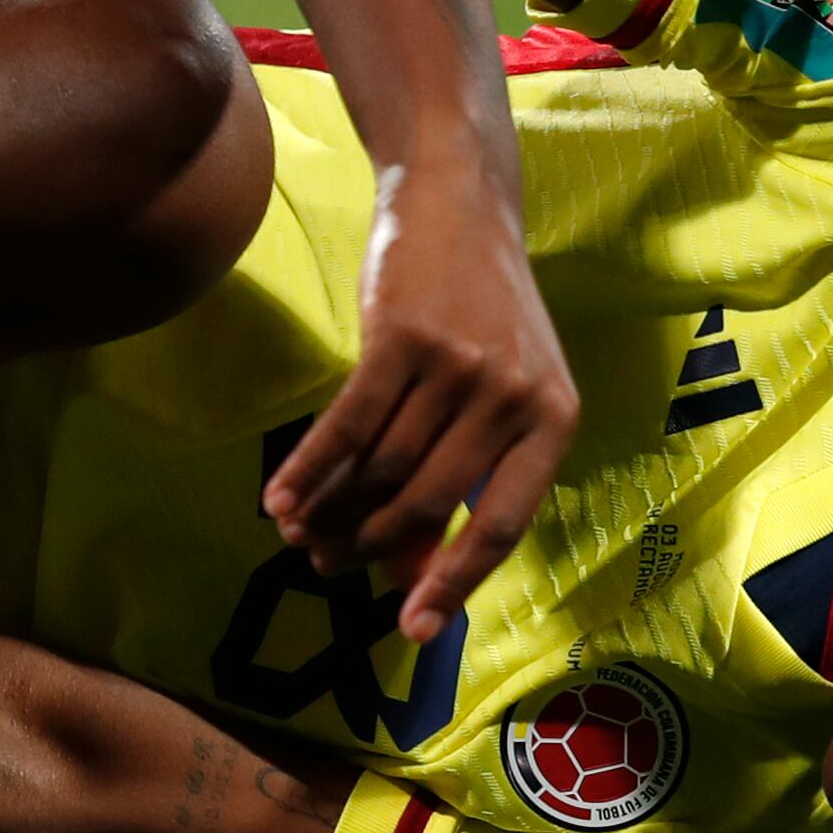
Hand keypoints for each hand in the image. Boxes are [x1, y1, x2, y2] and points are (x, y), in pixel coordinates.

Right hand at [258, 163, 577, 641]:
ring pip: (382, 467)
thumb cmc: (478, 311)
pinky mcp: (403, 336)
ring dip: (331, 510)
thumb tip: (409, 575)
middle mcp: (515, 395)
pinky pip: (347, 425)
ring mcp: (461, 365)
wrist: (459, 202)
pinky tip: (278, 501)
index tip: (412, 631)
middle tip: (326, 565)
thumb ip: (464, 478)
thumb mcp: (496, 393)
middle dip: (369, 544)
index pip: (501, 525)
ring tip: (298, 533)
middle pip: (428, 501)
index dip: (453, 583)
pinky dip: (308, 469)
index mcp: (554, 420)